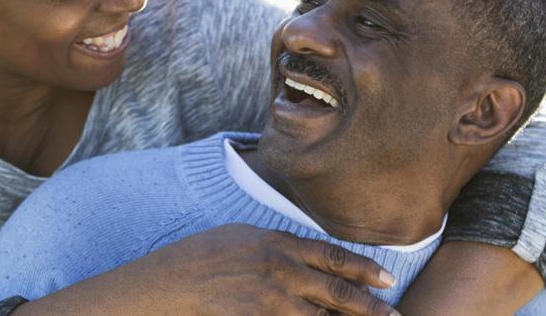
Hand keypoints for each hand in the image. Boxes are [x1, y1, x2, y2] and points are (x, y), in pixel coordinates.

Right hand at [15, 223, 400, 315]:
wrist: (159, 287)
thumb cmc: (191, 261)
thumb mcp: (234, 237)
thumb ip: (270, 245)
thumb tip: (298, 254)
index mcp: (273, 242)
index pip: (329, 256)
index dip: (360, 270)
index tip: (386, 280)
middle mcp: (277, 269)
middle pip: (334, 291)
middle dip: (369, 307)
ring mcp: (267, 299)